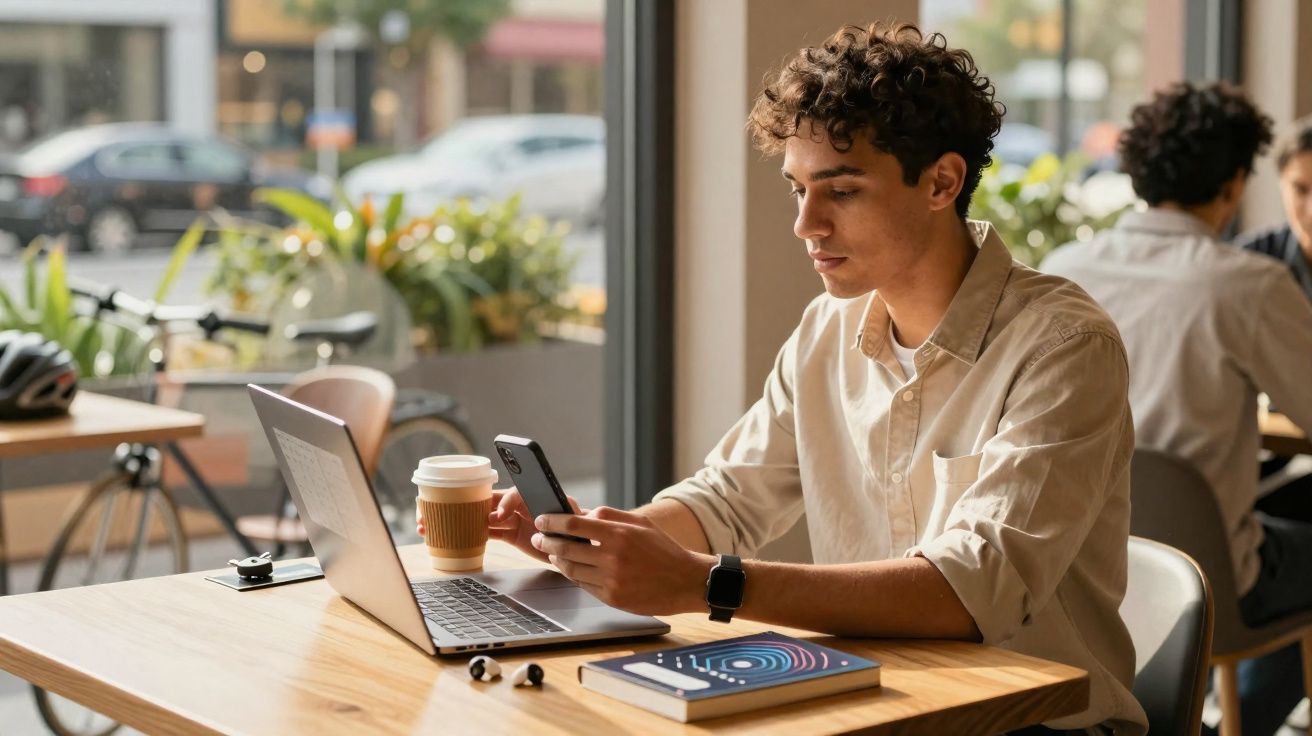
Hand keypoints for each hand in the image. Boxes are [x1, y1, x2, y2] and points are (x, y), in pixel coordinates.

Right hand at [416, 488, 582, 563]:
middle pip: (483, 501)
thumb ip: (555, 509)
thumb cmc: (575, 522)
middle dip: (460, 504)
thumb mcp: (568, 514)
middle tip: (438, 509)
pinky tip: (448, 538)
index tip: (499, 516)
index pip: (510, 493)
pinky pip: (485, 533)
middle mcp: (516, 504)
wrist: (576, 544)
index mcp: (529, 494)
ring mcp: (510, 519)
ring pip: (479, 517)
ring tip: (430, 525)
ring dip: (456, 521)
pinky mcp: (508, 534)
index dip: (503, 503)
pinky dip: (469, 536)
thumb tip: (538, 513)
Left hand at [532, 506, 714, 615]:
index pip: (574, 525)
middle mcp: (613, 557)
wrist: (686, 581)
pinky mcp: (613, 597)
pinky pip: (583, 585)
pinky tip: (571, 568)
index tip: (542, 520)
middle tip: (539, 538)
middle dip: (546, 542)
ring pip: (571, 569)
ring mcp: (612, 580)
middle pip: (566, 548)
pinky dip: (573, 575)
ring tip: (553, 552)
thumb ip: (610, 516)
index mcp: (620, 534)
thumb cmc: (664, 549)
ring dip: (557, 559)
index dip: (552, 522)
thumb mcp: (640, 524)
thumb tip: (582, 514)